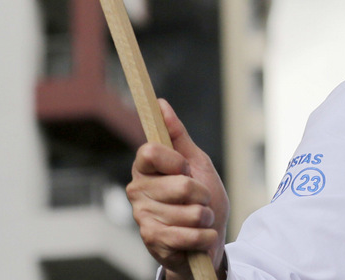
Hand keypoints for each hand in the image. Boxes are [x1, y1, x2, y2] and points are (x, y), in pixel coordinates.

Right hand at [127, 99, 229, 279]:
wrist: (207, 237)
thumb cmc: (201, 197)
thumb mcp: (196, 162)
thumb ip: (178, 135)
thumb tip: (161, 103)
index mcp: (146, 168)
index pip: (149, 151)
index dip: (175, 161)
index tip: (186, 169)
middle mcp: (138, 190)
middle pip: (179, 185)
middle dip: (202, 194)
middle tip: (200, 199)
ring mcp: (142, 217)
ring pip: (189, 212)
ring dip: (205, 217)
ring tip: (199, 219)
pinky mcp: (151, 241)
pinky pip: (188, 235)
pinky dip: (204, 236)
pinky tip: (199, 237)